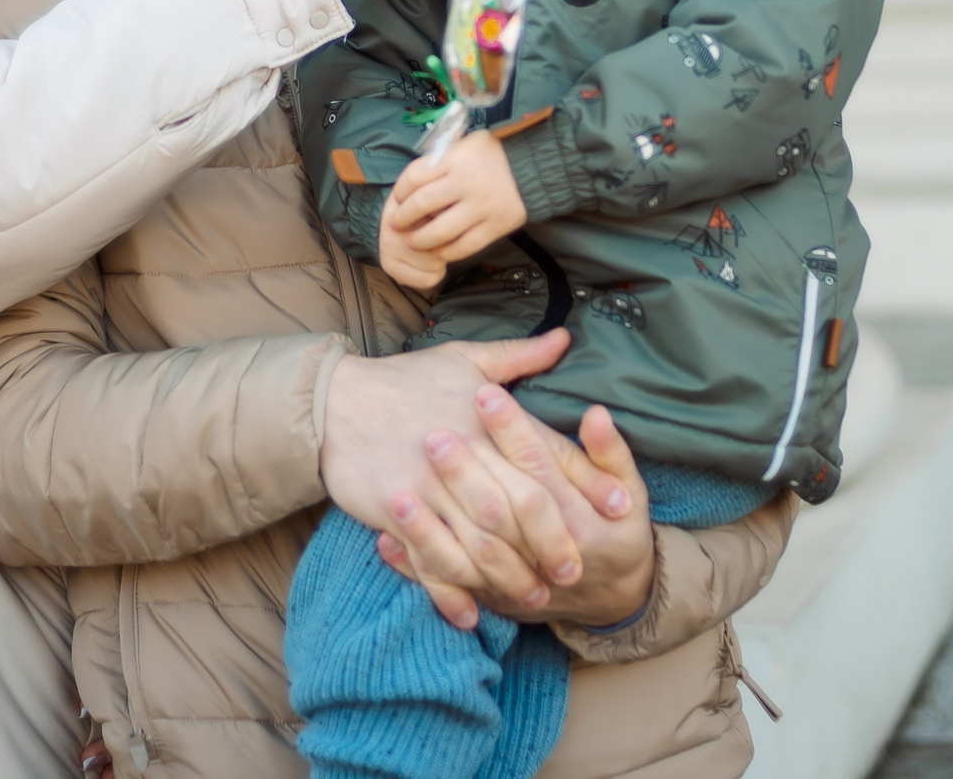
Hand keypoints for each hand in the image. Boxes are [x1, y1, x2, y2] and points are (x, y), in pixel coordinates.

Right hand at [319, 332, 584, 609]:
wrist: (332, 401)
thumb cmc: (403, 380)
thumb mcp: (463, 358)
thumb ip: (519, 357)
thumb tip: (565, 338)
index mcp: (485, 418)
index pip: (547, 454)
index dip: (587, 483)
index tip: (620, 510)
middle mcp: (464, 454)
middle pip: (520, 508)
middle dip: (552, 543)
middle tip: (577, 572)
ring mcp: (429, 487)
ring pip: (480, 542)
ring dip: (510, 576)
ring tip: (532, 599)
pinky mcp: (396, 513)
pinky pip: (430, 560)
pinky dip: (450, 591)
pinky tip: (469, 613)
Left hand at [374, 392, 656, 629]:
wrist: (614, 595)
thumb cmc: (618, 530)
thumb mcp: (631, 491)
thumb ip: (610, 451)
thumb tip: (595, 412)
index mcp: (580, 518)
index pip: (542, 466)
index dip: (513, 430)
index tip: (483, 394)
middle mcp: (545, 553)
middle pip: (500, 508)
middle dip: (465, 471)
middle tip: (432, 433)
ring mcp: (515, 580)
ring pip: (469, 555)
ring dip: (431, 526)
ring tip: (400, 490)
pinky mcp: (493, 597)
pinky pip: (450, 586)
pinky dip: (416, 567)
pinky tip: (384, 541)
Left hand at [378, 132, 526, 288]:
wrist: (533, 165)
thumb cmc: (492, 154)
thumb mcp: (464, 145)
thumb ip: (440, 161)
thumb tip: (411, 184)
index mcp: (455, 159)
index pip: (414, 177)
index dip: (400, 192)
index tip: (397, 200)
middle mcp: (466, 182)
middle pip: (422, 205)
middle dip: (404, 219)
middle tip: (396, 226)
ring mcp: (482, 206)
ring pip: (441, 231)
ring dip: (421, 240)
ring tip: (413, 243)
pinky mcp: (496, 225)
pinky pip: (465, 246)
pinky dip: (448, 252)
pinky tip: (439, 252)